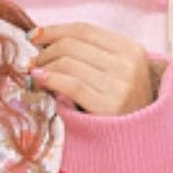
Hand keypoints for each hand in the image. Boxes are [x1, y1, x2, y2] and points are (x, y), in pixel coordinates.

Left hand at [28, 24, 159, 115]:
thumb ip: (92, 58)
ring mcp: (120, 85)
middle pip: (73, 45)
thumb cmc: (122, 109)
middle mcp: (128, 64)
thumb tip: (48, 42)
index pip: (85, 31)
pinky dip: (50, 79)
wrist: (138, 142)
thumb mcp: (118, 75)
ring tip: (35, 74)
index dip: (56, 30)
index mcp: (132, 50)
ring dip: (44, 66)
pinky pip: (71, 85)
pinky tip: (39, 80)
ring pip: (69, 63)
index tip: (36, 36)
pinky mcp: (109, 106)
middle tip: (34, 62)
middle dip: (46, 51)